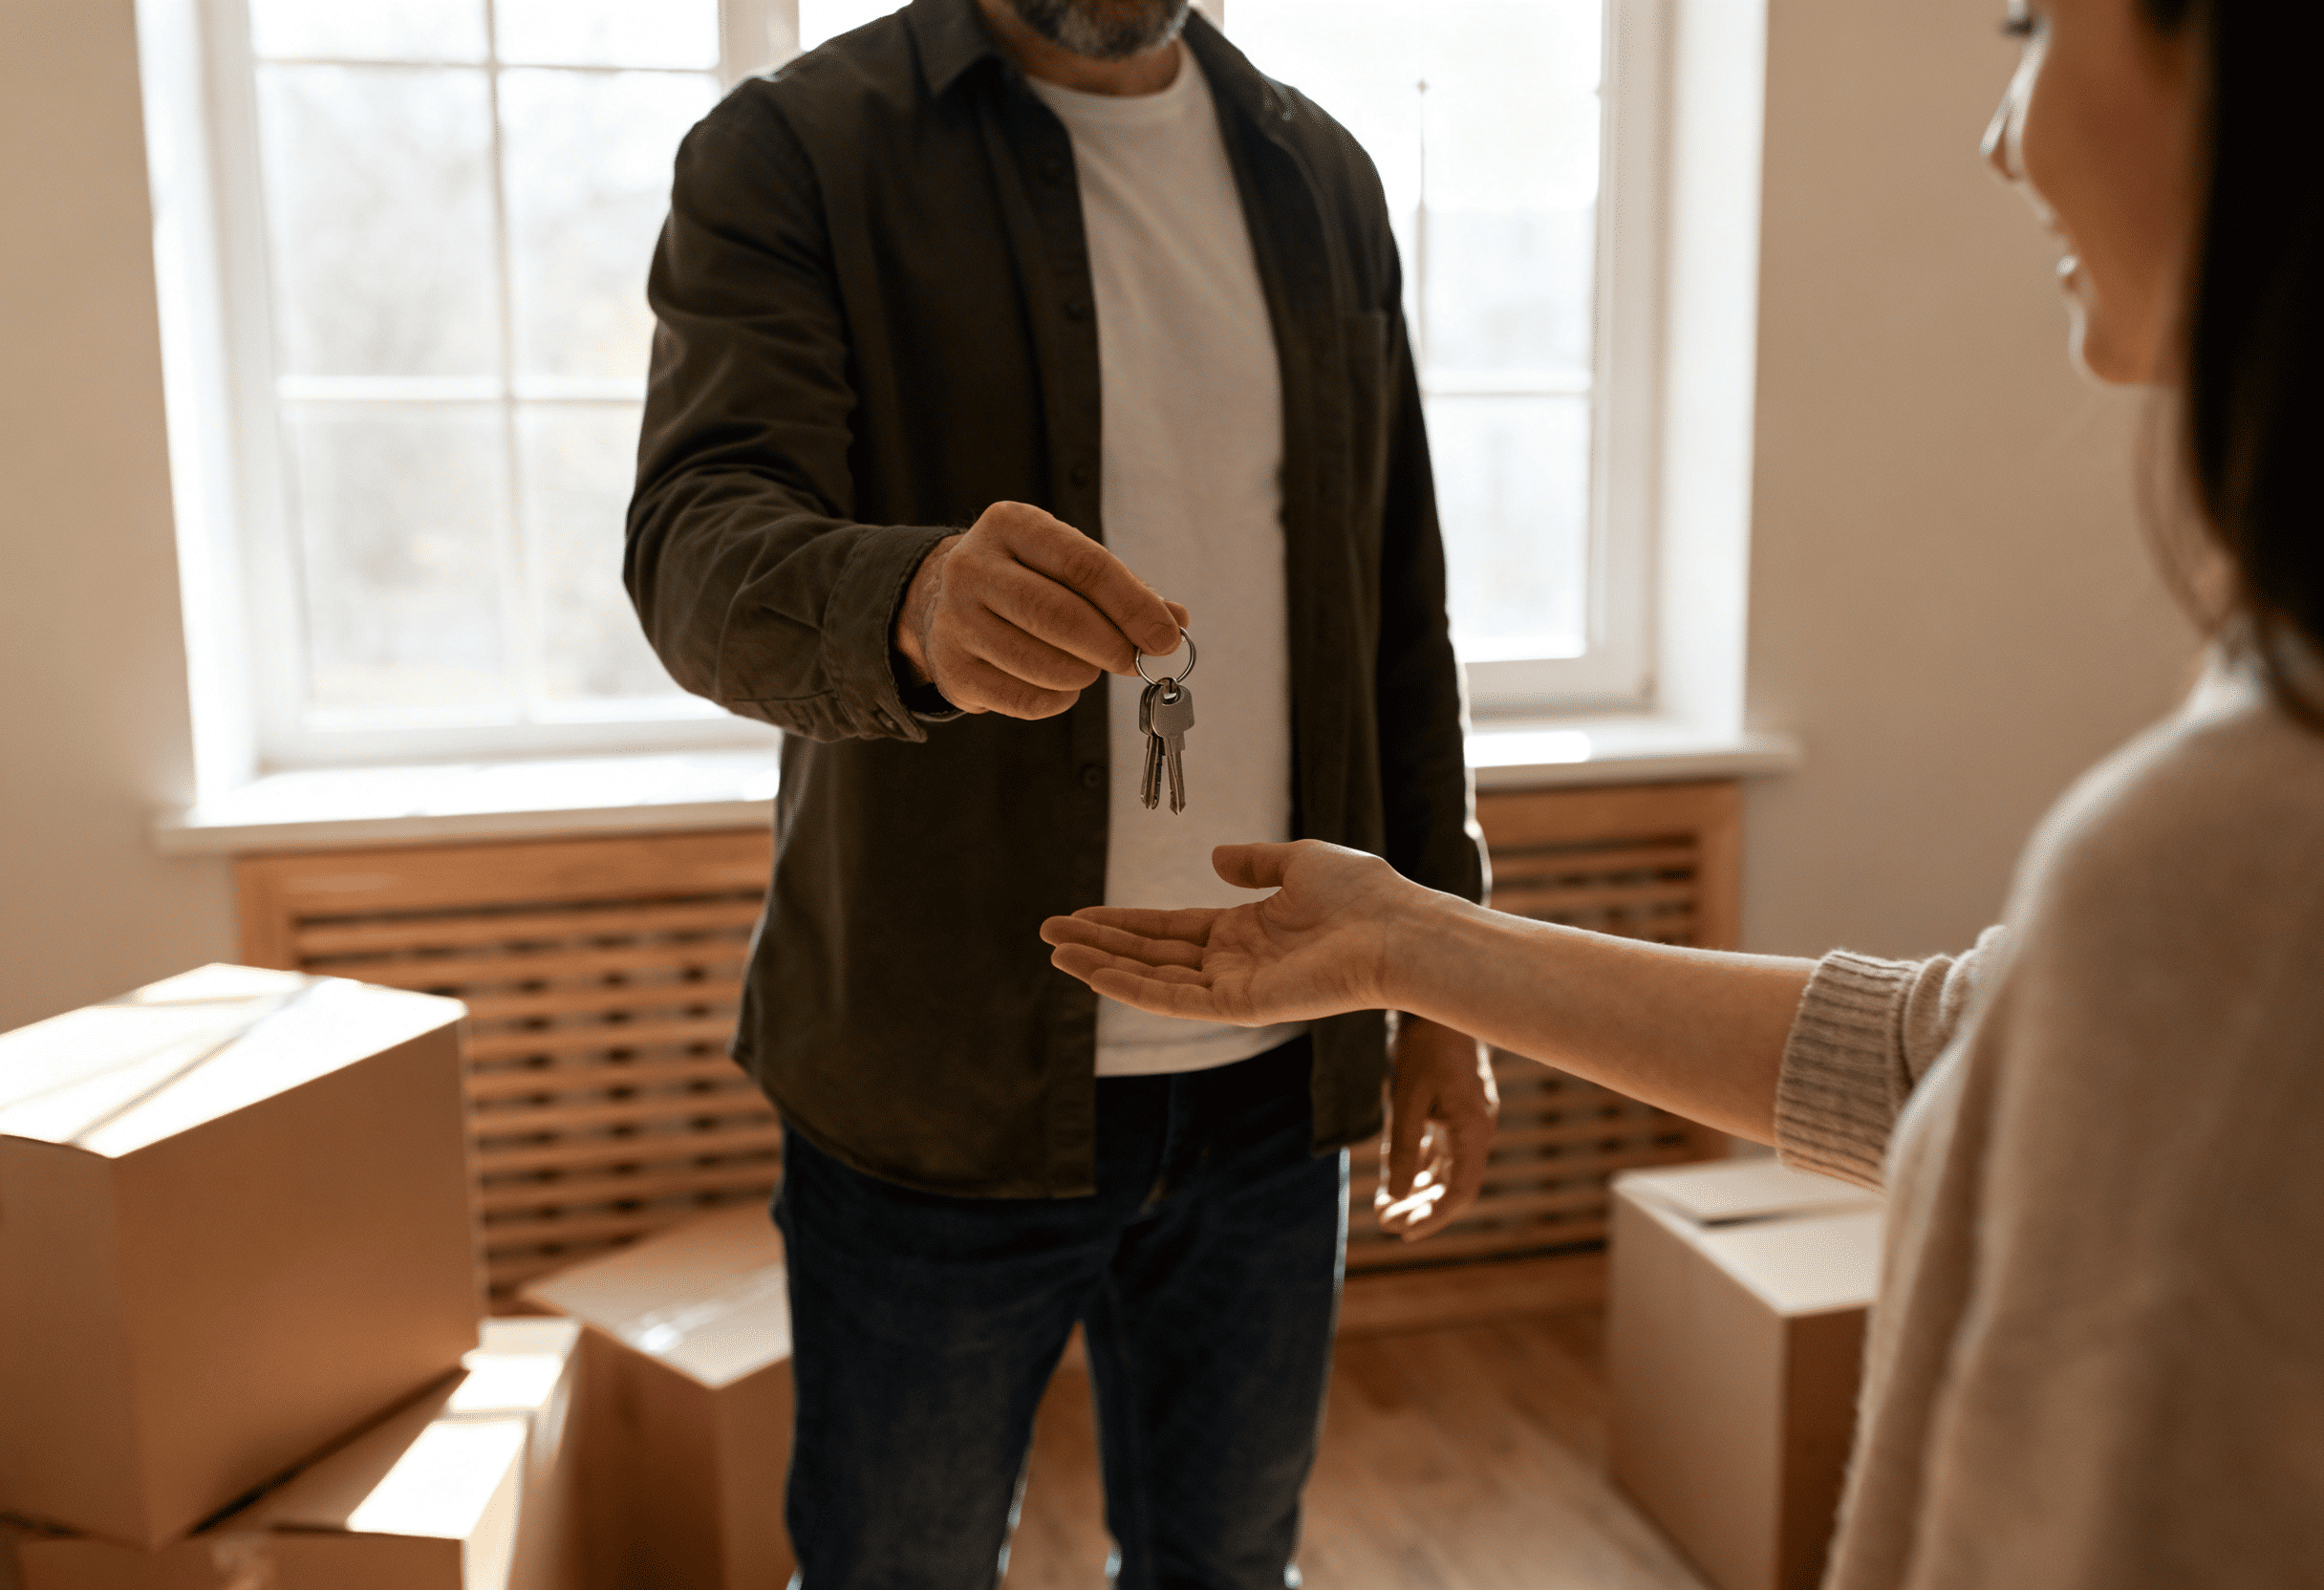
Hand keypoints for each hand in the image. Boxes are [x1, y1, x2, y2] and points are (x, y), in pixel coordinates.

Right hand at [894, 501, 1189, 718]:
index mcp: (1011, 525)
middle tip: (1134, 662)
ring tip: (1090, 668)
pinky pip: (1023, 699)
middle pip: (1059, 615)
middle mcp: (973, 567)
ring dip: (1083, 674)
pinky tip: (1061, 685)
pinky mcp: (952, 669)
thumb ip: (1126, 589)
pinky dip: (1057, 699)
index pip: (1084, 565)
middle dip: (1111, 645)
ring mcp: (955, 619)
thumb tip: (1175, 623)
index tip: (1166, 637)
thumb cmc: (1027, 580)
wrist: (944, 601)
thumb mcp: (1069, 564)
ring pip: (1040, 662)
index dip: (1133, 606)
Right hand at [1040, 839, 1430, 1024]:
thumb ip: (1255, 862)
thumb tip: (1214, 855)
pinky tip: (1095, 974)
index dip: (1124, 922)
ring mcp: (1236, 987)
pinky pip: (1176, 1000)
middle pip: (1151, 955)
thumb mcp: (1300, 860)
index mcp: (1247, 930)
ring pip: (1154, 979)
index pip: (1170, 929)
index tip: (1081, 914)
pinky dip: (1133, 988)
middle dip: (1099, 944)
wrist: (1395, 927)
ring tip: (1057, 952)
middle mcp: (1236, 962)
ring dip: (1103, 966)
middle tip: (1049, 934)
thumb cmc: (1363, 893)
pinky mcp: (1242, 1006)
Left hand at [1376, 1015, 1496, 1241]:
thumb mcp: (1406, 1099)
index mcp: (1473, 1129)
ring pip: (1446, 1169)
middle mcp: (1476, 1128)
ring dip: (1417, 1190)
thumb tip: (1395, 1197)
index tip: (1402, 1234)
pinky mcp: (1455, 1107)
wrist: (1437, 999)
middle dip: (1420, 1209)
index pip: (1460, 1192)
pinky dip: (1420, 1164)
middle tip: (1384, 1224)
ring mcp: (1467, 1118)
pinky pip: (1441, 1147)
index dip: (1433, 1218)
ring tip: (1384, 1209)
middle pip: (1453, 1185)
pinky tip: (1397, 1176)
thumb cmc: (1423, 1045)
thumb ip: (1401, 1149)